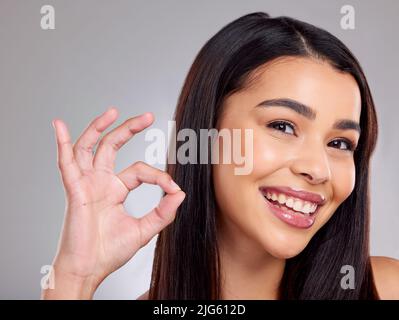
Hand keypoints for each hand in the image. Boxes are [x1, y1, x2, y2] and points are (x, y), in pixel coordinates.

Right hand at [43, 108, 184, 298]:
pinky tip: (60, 126)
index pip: (140, 169)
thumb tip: (181, 191)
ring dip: (98, 127)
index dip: (159, 176)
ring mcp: (87, 183)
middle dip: (129, 129)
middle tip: (148, 116)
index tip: (173, 187)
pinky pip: (66, 163)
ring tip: (112, 111)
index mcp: (116, 189)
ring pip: (90, 147)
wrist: (90, 269)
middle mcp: (101, 181)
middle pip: (113, 146)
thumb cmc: (111, 251)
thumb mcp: (145, 229)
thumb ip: (164, 211)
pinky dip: (63, 144)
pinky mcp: (75, 189)